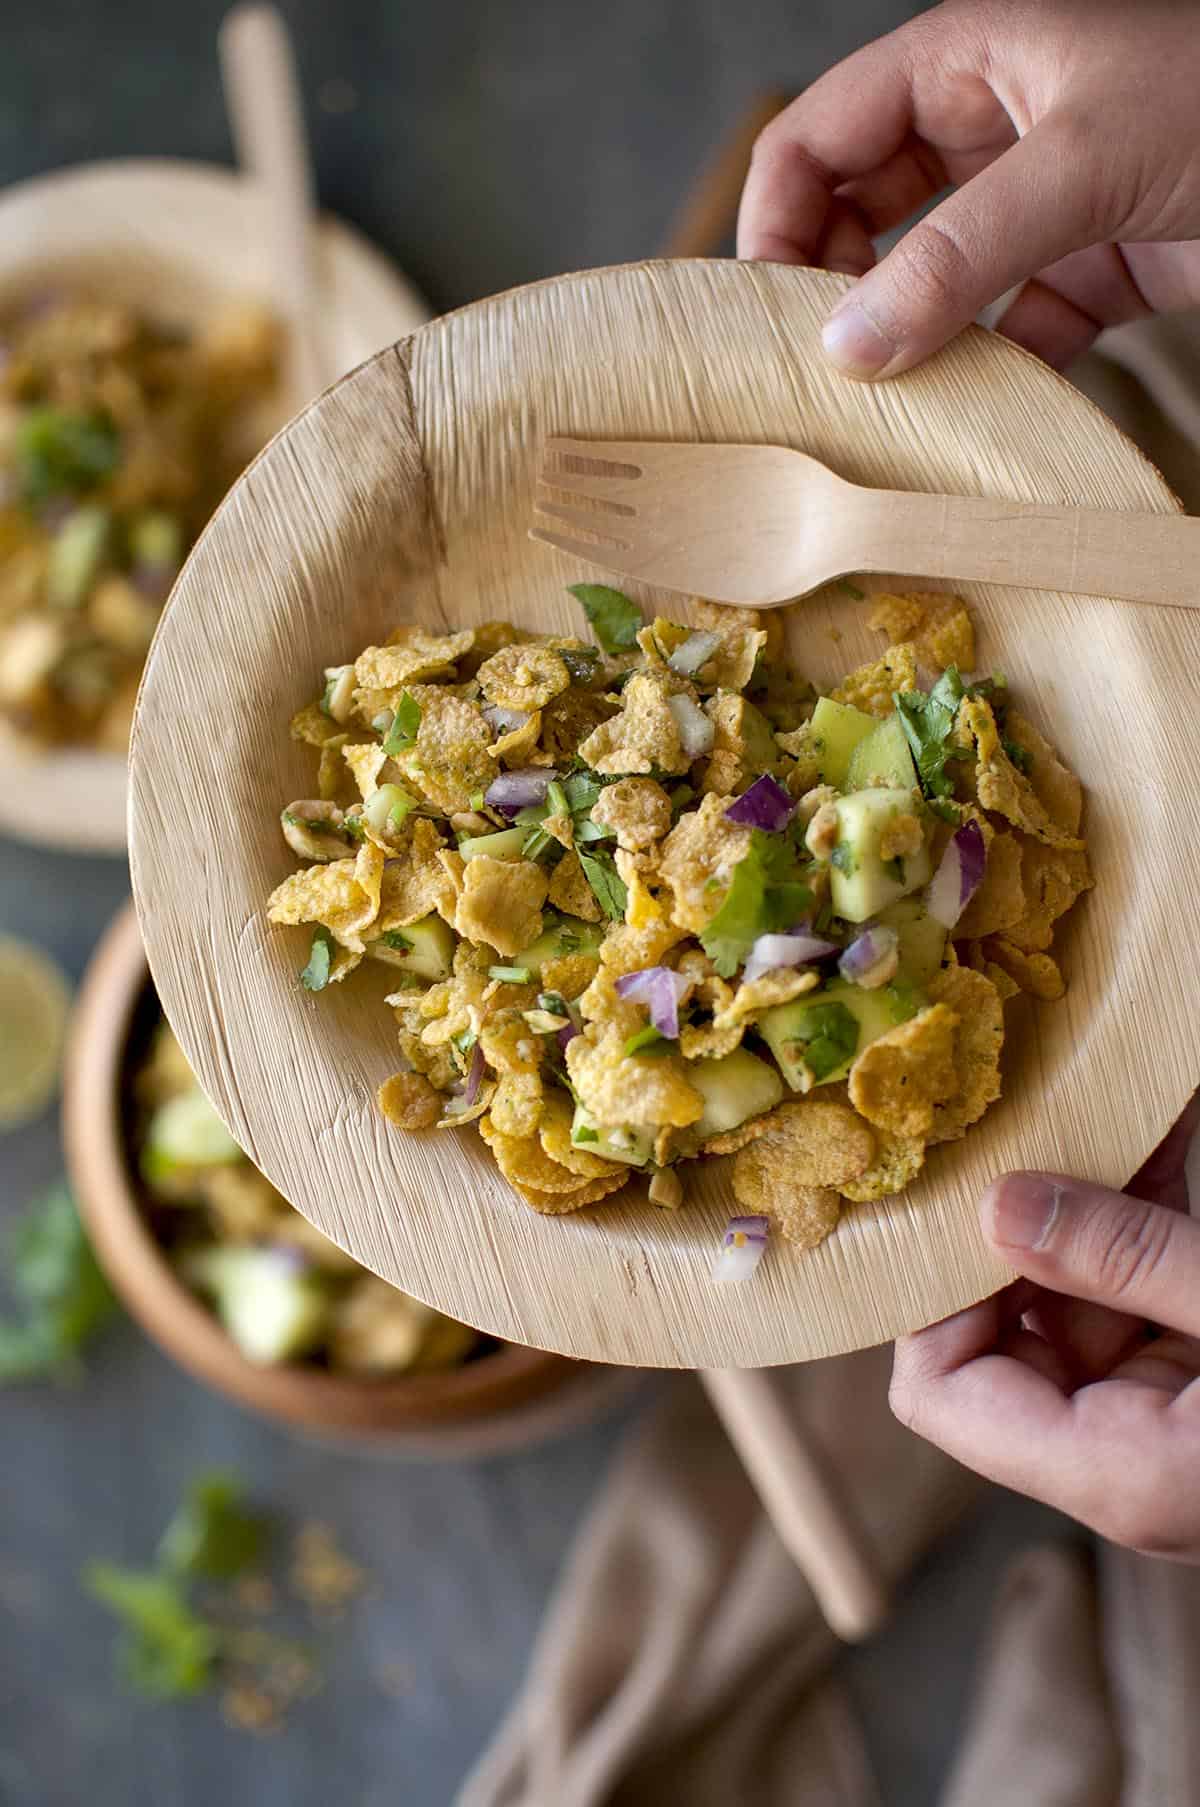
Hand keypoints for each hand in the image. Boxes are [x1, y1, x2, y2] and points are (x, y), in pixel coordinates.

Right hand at [738, 0, 1199, 376]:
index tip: (760, 312)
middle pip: (863, 209)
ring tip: (880, 401)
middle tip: (807, 368)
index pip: (821, 135)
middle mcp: (992, 127)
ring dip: (906, 338)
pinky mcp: (1092, 268)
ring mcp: (1040, 202)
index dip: (776, 218)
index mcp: (967, 60)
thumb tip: (846, 347)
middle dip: (831, 285)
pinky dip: (992, 372)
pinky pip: (1011, 328)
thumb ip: (954, 257)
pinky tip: (976, 413)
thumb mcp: (1076, 166)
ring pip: (932, 276)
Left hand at [890, 1103, 1199, 1555]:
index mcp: (1112, 1473)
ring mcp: (1157, 1421)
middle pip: (998, 1333)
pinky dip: (1142, 1217)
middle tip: (1023, 1116)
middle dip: (1014, 1223)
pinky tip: (1153, 1134)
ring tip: (1101, 1102)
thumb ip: (1130, 1262)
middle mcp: (1118, 1459)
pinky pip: (1135, 1295)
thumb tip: (996, 1205)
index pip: (937, 1392)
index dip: (932, 1291)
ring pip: (1070, 1298)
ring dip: (1087, 1202)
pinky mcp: (1194, 1382)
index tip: (964, 1192)